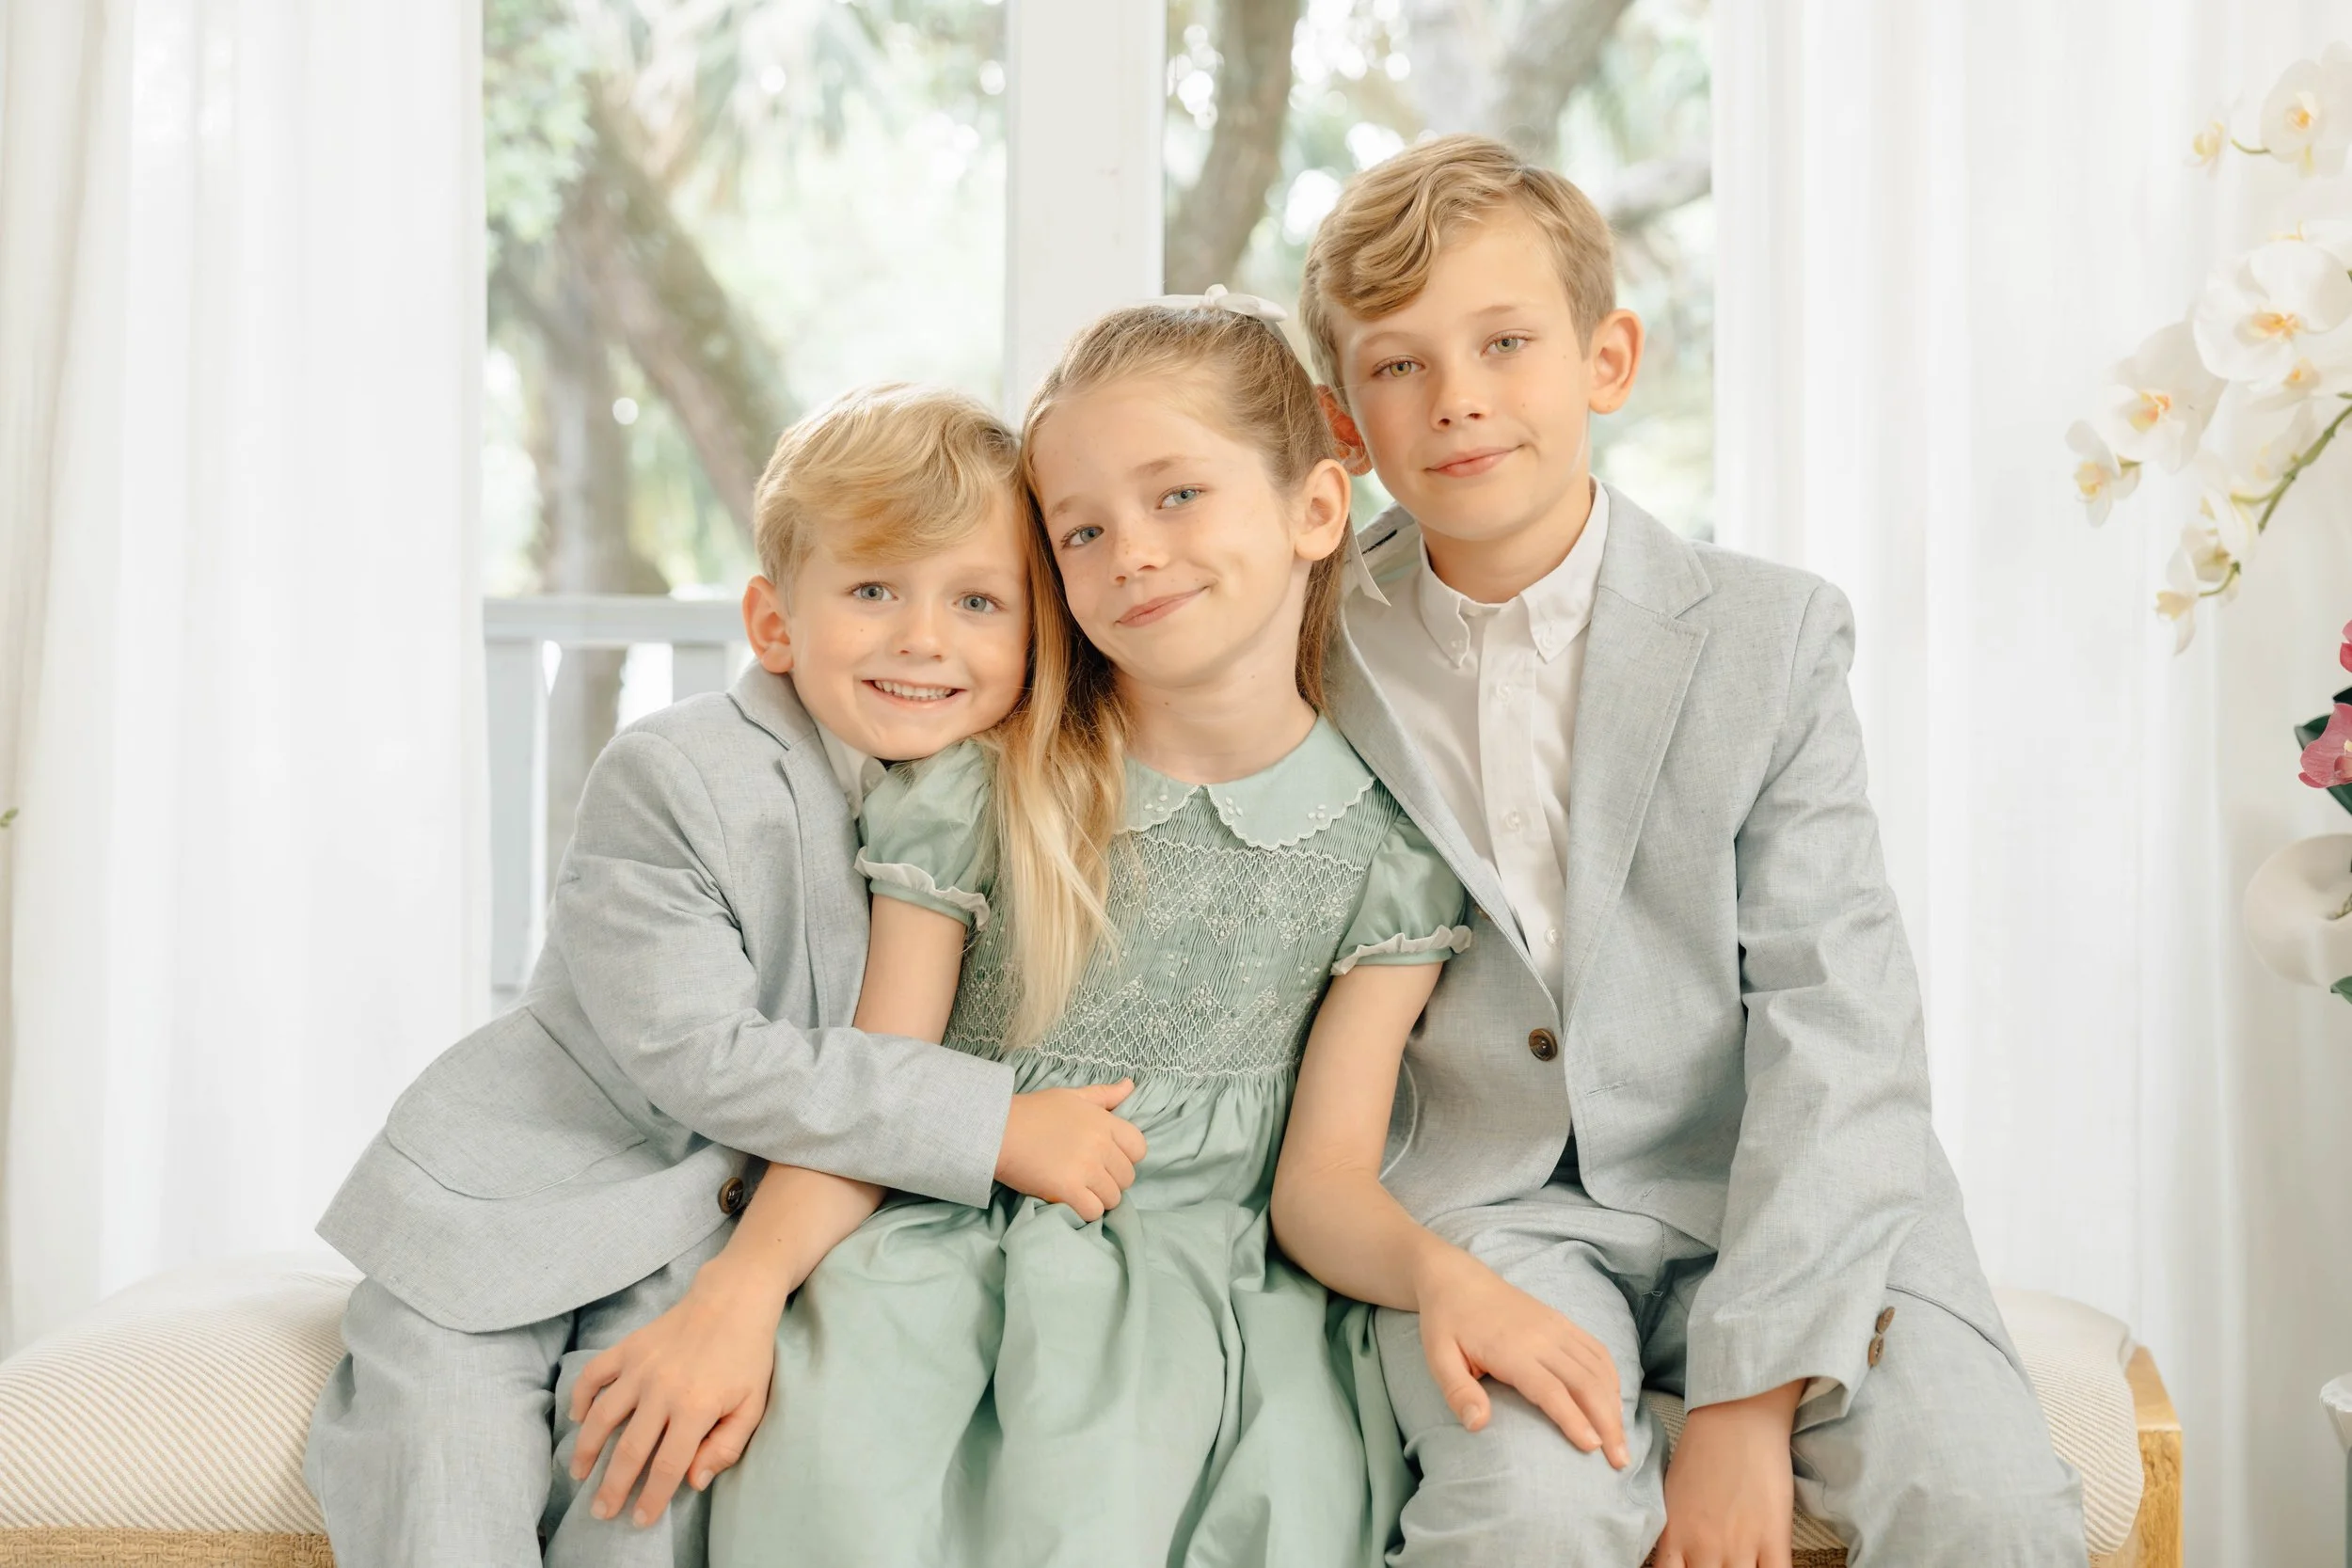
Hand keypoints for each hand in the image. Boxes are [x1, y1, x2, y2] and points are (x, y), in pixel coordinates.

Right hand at [567, 1256, 784, 1526]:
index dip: (651, 1498)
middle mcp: (663, 1390)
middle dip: (612, 1488)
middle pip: (629, 1450)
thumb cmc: (747, 1355)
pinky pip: (593, 1375)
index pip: (667, 1466)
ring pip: (602, 1417)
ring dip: (586, 1450)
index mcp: (696, 1407)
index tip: (639, 1519)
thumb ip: (726, 1446)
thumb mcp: (753, 1404)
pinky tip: (577, 1419)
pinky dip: (579, 1397)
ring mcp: (641, 1367)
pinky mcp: (629, 1348)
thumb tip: (694, 1481)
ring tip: (579, 1475)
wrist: (734, 1299)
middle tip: (600, 1511)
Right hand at [993, 1079, 1147, 1220]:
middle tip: (1089, 1177)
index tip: (1107, 1159)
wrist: (997, 1130)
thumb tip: (1130, 1085)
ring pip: (1113, 1198)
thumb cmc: (1033, 1112)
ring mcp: (1085, 1169)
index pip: (1139, 1148)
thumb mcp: (1071, 1096)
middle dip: (1111, 1180)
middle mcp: (1100, 1145)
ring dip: (1098, 1198)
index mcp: (1104, 1122)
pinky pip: (1093, 1212)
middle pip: (1127, 1177)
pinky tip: (1070, 1201)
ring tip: (1079, 1190)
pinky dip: (1084, 1211)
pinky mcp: (1067, 1190)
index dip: (1126, 1157)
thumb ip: (1104, 1094)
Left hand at [1411, 1248, 1629, 1466]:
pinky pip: (1596, 1349)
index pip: (1551, 1390)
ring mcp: (1555, 1326)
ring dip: (1615, 1404)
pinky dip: (1612, 1377)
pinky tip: (1615, 1402)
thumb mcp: (1437, 1358)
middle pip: (1585, 1382)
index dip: (1575, 1419)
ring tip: (1621, 1442)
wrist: (1456, 1278)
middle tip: (1620, 1460)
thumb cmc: (1446, 1323)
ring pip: (1597, 1367)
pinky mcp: (1561, 1321)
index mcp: (1511, 1350)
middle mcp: (1541, 1337)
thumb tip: (1478, 1426)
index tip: (1593, 1448)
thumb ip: (1458, 1392)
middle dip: (1608, 1422)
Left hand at [1654, 1383, 1802, 1567]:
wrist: (1736, 1418)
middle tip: (1723, 1566)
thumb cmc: (1702, 1451)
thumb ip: (1675, 1533)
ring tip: (1744, 1564)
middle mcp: (1704, 1547)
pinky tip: (1769, 1567)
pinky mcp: (1773, 1538)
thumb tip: (1675, 1559)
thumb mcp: (1672, 1495)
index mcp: (1676, 1536)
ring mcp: (1740, 1546)